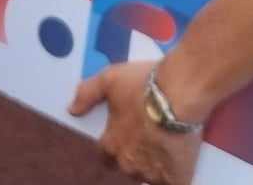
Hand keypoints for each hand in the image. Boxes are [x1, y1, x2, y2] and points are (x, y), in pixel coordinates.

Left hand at [71, 61, 201, 184]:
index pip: (105, 155)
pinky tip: (179, 161)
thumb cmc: (142, 85)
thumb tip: (72, 109)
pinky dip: (175, 175)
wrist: (180, 94)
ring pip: (151, 175)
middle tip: (149, 136)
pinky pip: (173, 182)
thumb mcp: (109, 79)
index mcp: (111, 145)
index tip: (126, 135)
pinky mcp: (176, 178)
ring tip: (167, 144)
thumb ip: (87, 93)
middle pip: (128, 166)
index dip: (115, 145)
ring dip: (156, 165)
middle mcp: (129, 164)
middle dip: (136, 155)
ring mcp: (153, 174)